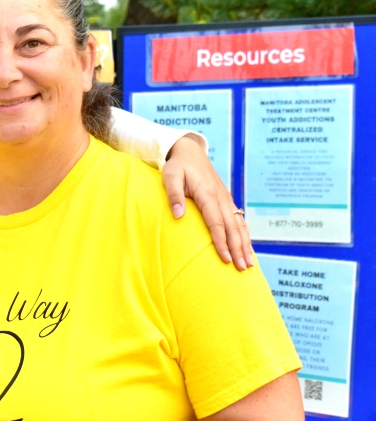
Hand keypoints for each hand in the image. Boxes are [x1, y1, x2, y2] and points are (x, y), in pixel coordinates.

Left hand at [163, 134, 253, 270]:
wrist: (189, 151)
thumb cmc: (177, 166)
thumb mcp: (170, 176)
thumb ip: (174, 195)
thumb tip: (178, 215)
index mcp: (207, 194)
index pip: (216, 223)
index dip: (221, 242)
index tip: (226, 258)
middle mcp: (220, 197)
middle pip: (232, 227)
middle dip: (238, 248)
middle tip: (243, 268)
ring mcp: (226, 198)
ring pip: (239, 225)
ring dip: (245, 244)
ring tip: (249, 264)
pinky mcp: (226, 199)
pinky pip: (238, 220)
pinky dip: (244, 235)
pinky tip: (247, 247)